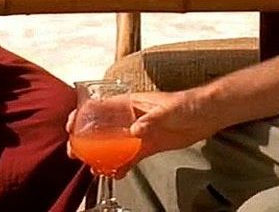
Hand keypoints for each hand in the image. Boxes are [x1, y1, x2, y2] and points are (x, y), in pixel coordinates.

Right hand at [65, 89, 221, 176]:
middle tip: (75, 153)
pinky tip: (115, 174)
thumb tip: (135, 131)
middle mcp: (130, 118)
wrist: (207, 114)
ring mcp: (139, 132)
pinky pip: (130, 156)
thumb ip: (152, 119)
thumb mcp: (168, 109)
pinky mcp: (149, 145)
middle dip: (85, 139)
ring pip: (112, 145)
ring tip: (92, 168)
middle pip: (101, 128)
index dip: (82, 115)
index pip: (99, 106)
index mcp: (130, 103)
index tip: (71, 126)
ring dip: (100, 155)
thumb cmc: (188, 103)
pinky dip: (121, 165)